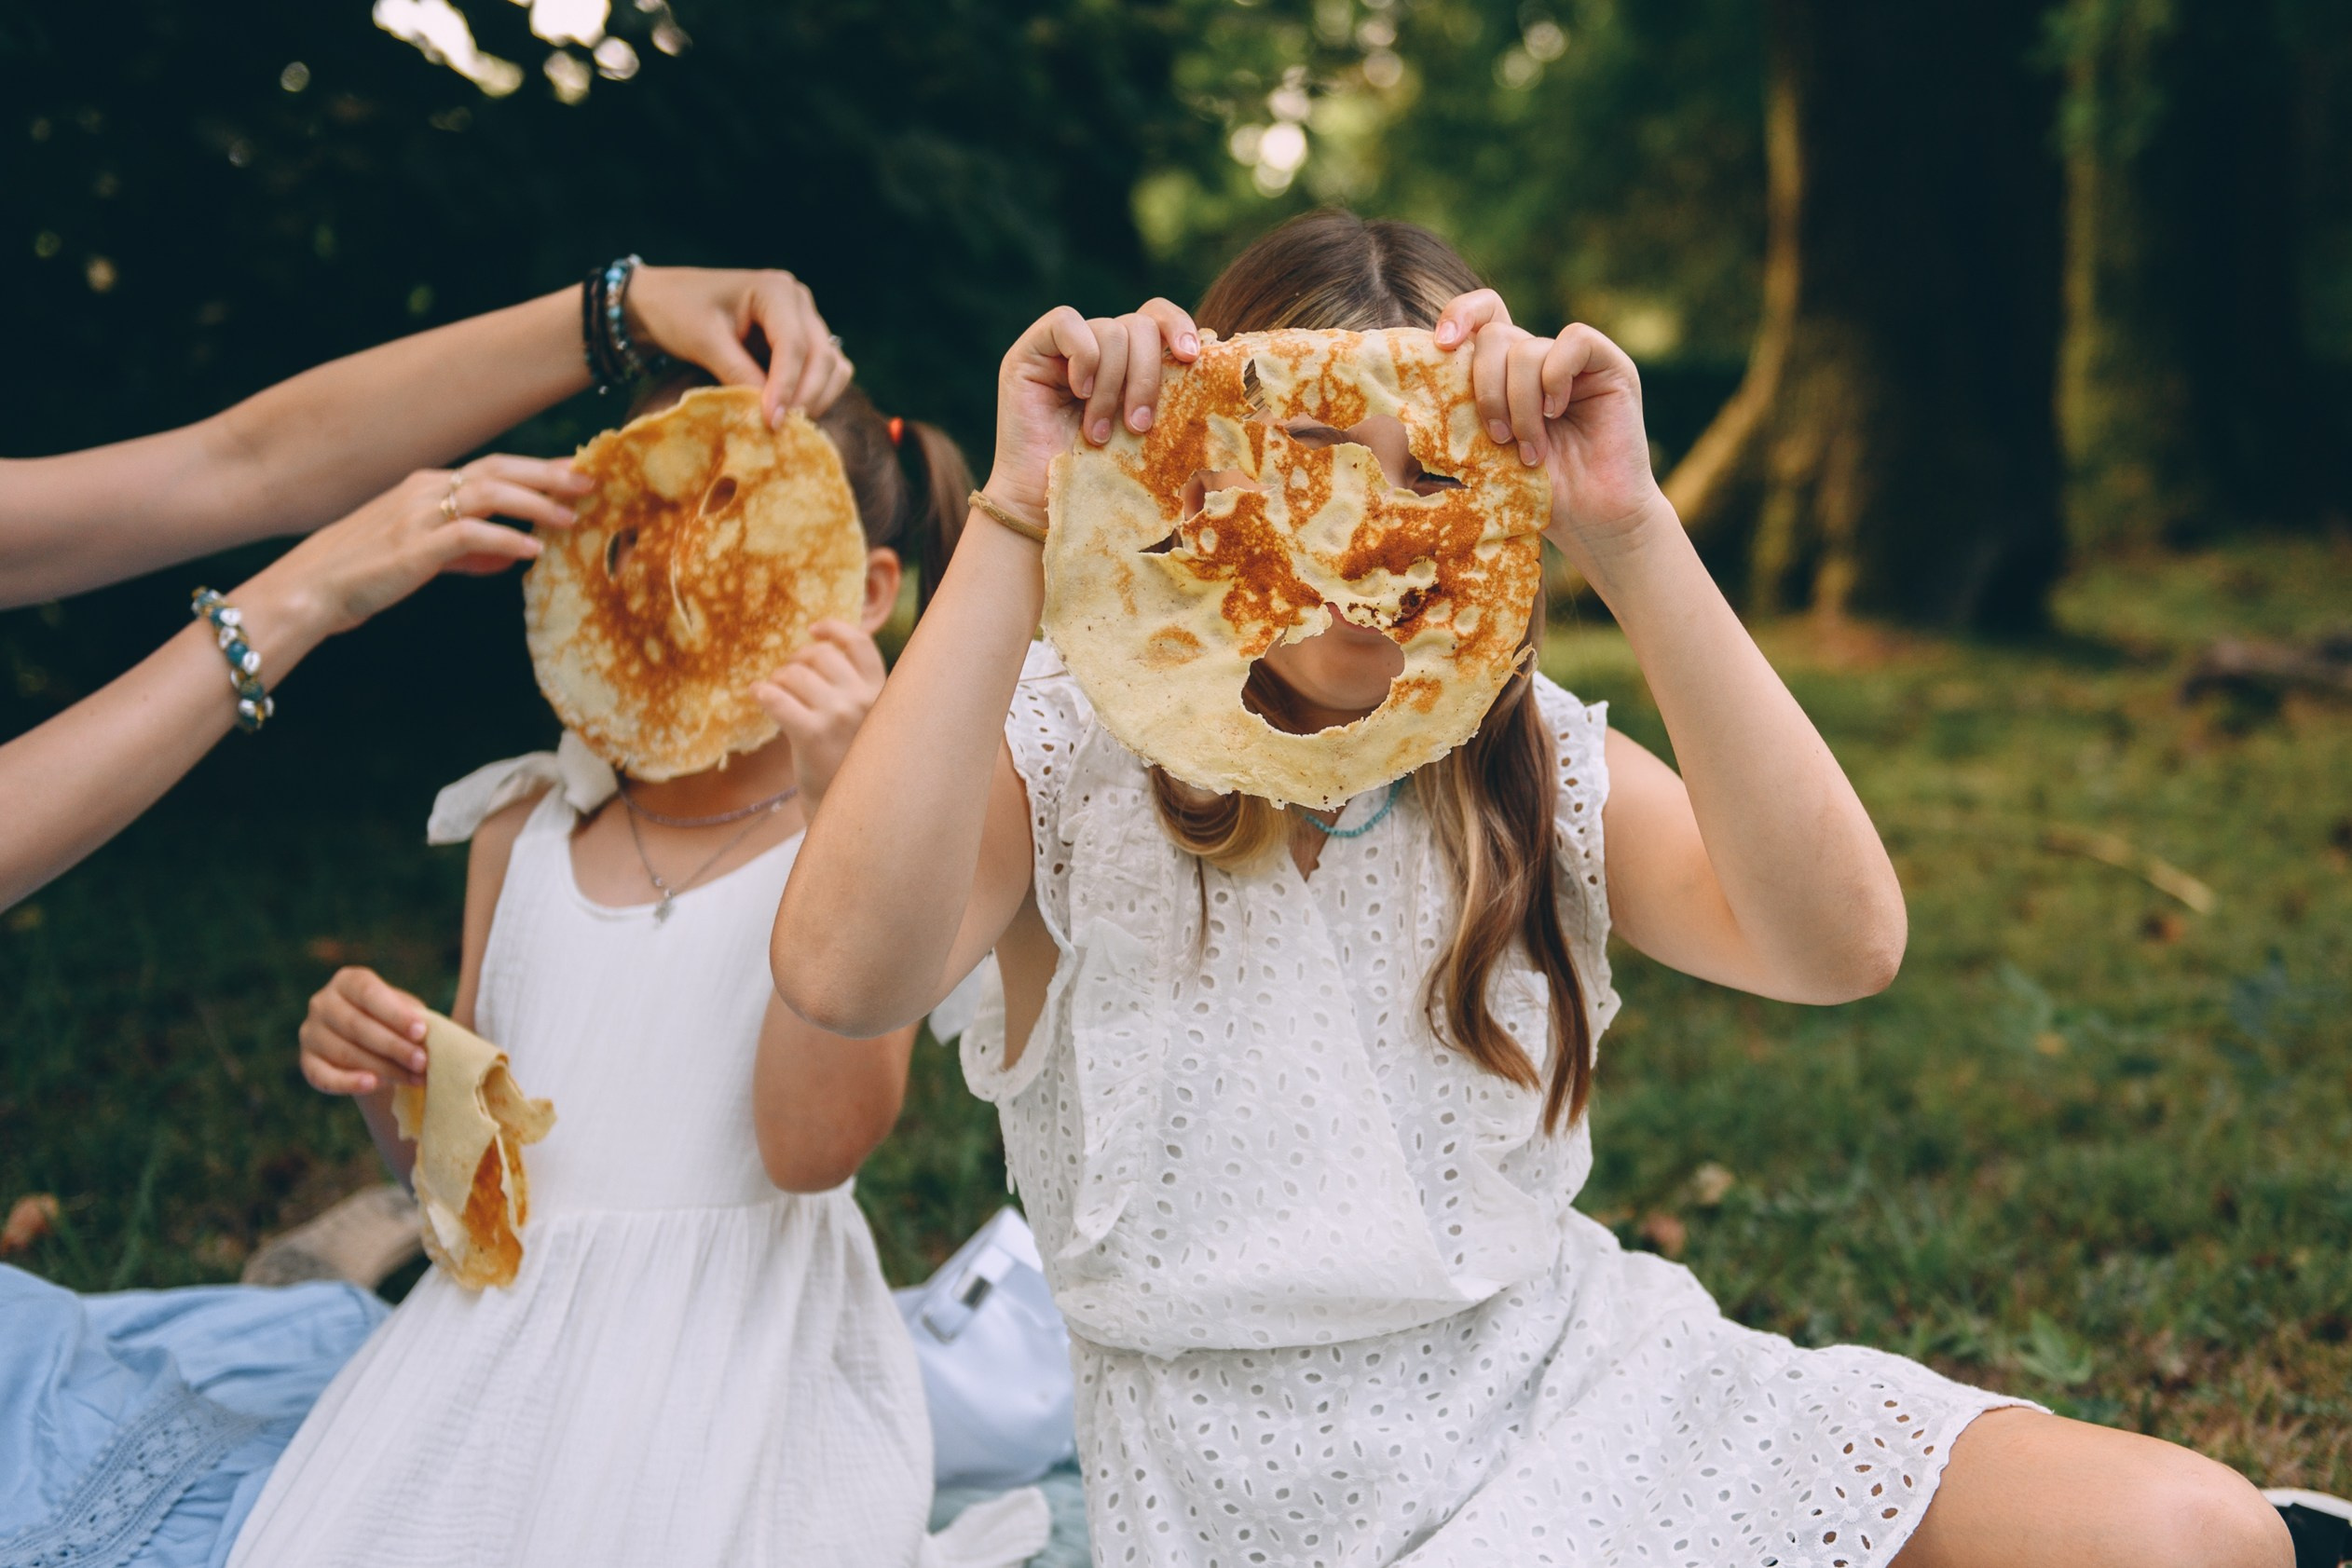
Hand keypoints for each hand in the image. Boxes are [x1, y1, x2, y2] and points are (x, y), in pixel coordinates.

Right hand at [244, 456, 587, 641]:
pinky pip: (470, 535)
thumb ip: (467, 554)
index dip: (537, 470)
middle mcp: (425, 490)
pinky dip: (506, 539)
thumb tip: (510, 558)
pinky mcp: (414, 545)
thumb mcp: (422, 557)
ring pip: (490, 493)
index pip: (493, 468)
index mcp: (426, 486)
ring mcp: (418, 514)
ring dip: (536, 504)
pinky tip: (533, 550)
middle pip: (499, 469)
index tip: (575, 475)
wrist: (310, 588)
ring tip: (571, 518)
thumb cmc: (363, 573)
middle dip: (548, 474)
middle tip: (590, 482)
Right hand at [299, 966, 429, 1095]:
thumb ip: (413, 1017)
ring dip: (382, 1068)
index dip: (395, 1014)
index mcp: (348, 981)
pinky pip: (323, 1076)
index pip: (368, 993)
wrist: (374, 1047)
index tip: (421, 1031)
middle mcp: (322, 1003)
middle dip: (394, 1046)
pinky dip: (348, 1082)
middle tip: (422, 1062)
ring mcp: (310, 1033)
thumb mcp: (406, 1012)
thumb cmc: (396, 1023)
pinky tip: (372, 1084)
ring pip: (345, 1053)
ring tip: (413, 1078)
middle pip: (356, 1026)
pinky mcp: (307, 1062)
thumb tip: (427, 1033)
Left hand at [627, 266, 852, 426]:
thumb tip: (771, 413)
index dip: (786, 386)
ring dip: (817, 397)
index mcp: (775, 289)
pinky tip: (789, 410)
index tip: (771, 421)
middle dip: (805, 396)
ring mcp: (805, 320)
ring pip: (833, 366)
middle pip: (821, 356)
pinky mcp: (804, 340)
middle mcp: (799, 302)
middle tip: (779, 428)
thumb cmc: (679, 312)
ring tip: (784, 421)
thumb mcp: (704, 342)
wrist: (666, 301)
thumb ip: (738, 374)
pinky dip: (816, 393)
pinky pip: (826, 371)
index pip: (793, 344)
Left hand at [749, 621, 888, 816]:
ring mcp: (839, 716)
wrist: (852, 812)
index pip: (860, 644)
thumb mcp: (869, 723)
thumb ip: (856, 691)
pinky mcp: (812, 735)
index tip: (813, 628)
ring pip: (794, 675)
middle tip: (787, 675)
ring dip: (778, 679)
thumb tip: (816, 651)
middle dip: (797, 660)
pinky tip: (757, 695)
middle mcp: (863, 699)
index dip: (834, 630)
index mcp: (882, 693)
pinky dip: (763, 693)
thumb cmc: (854, 766)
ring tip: (774, 692)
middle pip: (819, 655)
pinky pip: (777, 699)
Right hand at [981, 299, 1200, 523]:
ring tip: (1099, 433)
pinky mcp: (1030, 351)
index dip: (1177, 325)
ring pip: (1109, 331)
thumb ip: (1169, 396)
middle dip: (1145, 376)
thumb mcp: (1147, 435)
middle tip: (1139, 426)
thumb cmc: (1100, 479)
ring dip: (1111, 387)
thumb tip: (1210, 365)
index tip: (1190, 358)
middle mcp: (1096, 347)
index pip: (1156, 315)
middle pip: (1138, 325)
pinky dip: (1083, 358)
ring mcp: (1061, 349)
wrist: (1044, 505)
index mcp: (1127, 362)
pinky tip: (1078, 393)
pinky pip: (1066, 323)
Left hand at [1433, 292, 1674, 575]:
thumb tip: (1406, 393)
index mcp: (1504, 372)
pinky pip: (1573, 342)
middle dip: (1486, 389)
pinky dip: (1555, 379)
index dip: (1459, 316)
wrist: (1591, 521)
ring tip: (1529, 449)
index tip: (1441, 346)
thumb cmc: (1532, 494)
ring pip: (1527, 348)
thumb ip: (1457, 416)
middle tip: (1497, 438)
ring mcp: (1574, 360)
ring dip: (1519, 404)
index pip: (1481, 315)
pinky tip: (1557, 413)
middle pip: (1495, 335)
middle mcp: (1538, 359)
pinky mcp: (1609, 365)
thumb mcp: (1481, 453)